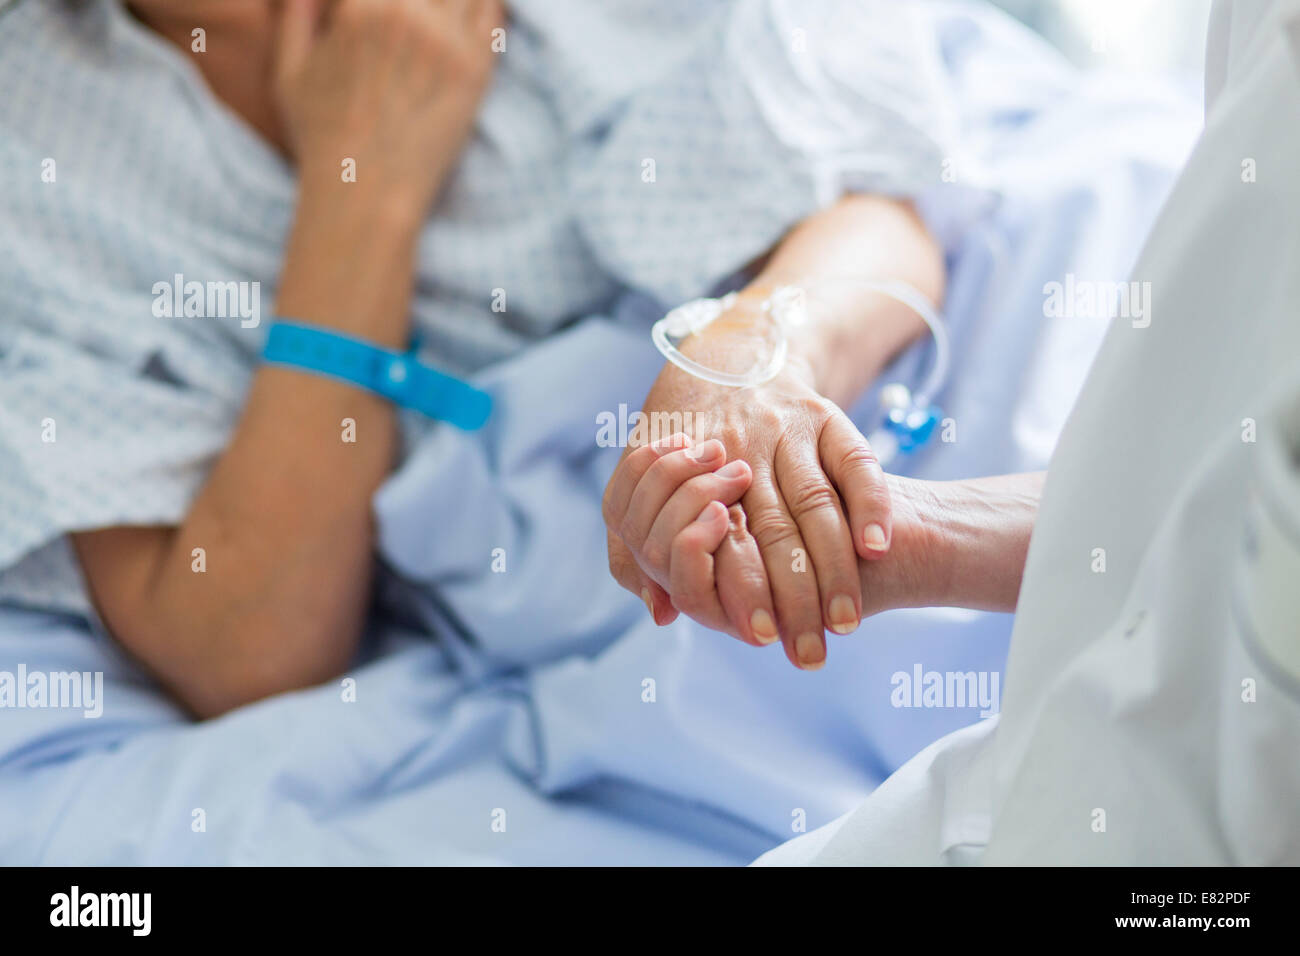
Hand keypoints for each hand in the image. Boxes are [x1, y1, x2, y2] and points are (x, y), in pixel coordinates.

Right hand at [274, 0, 501, 216]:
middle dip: (424, 0)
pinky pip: (495, 10)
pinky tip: (475, 14)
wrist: (367, 196)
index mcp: (359, 6)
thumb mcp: (291, 74)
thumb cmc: (323, 141)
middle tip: (420, 22)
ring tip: (449, 11)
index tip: (390, 9)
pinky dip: (488, 5)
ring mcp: (445, 40)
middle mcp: (405, 13)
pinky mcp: (477, 69)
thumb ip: (296, 18)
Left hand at [603, 353, 892, 670]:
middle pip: (772, 532)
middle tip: (812, 652)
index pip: (719, 541)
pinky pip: (855, 460)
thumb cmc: (683, 435)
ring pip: (815, 503)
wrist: (730, 355)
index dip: (742, 591)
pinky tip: (878, 547)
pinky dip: (870, 502)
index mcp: (689, 471)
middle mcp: (738, 450)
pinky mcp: (825, 415)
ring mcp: (785, 432)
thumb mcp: (641, 480)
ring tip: (847, 622)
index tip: (764, 638)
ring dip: (835, 567)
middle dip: (795, 598)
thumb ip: (639, 548)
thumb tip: (661, 614)